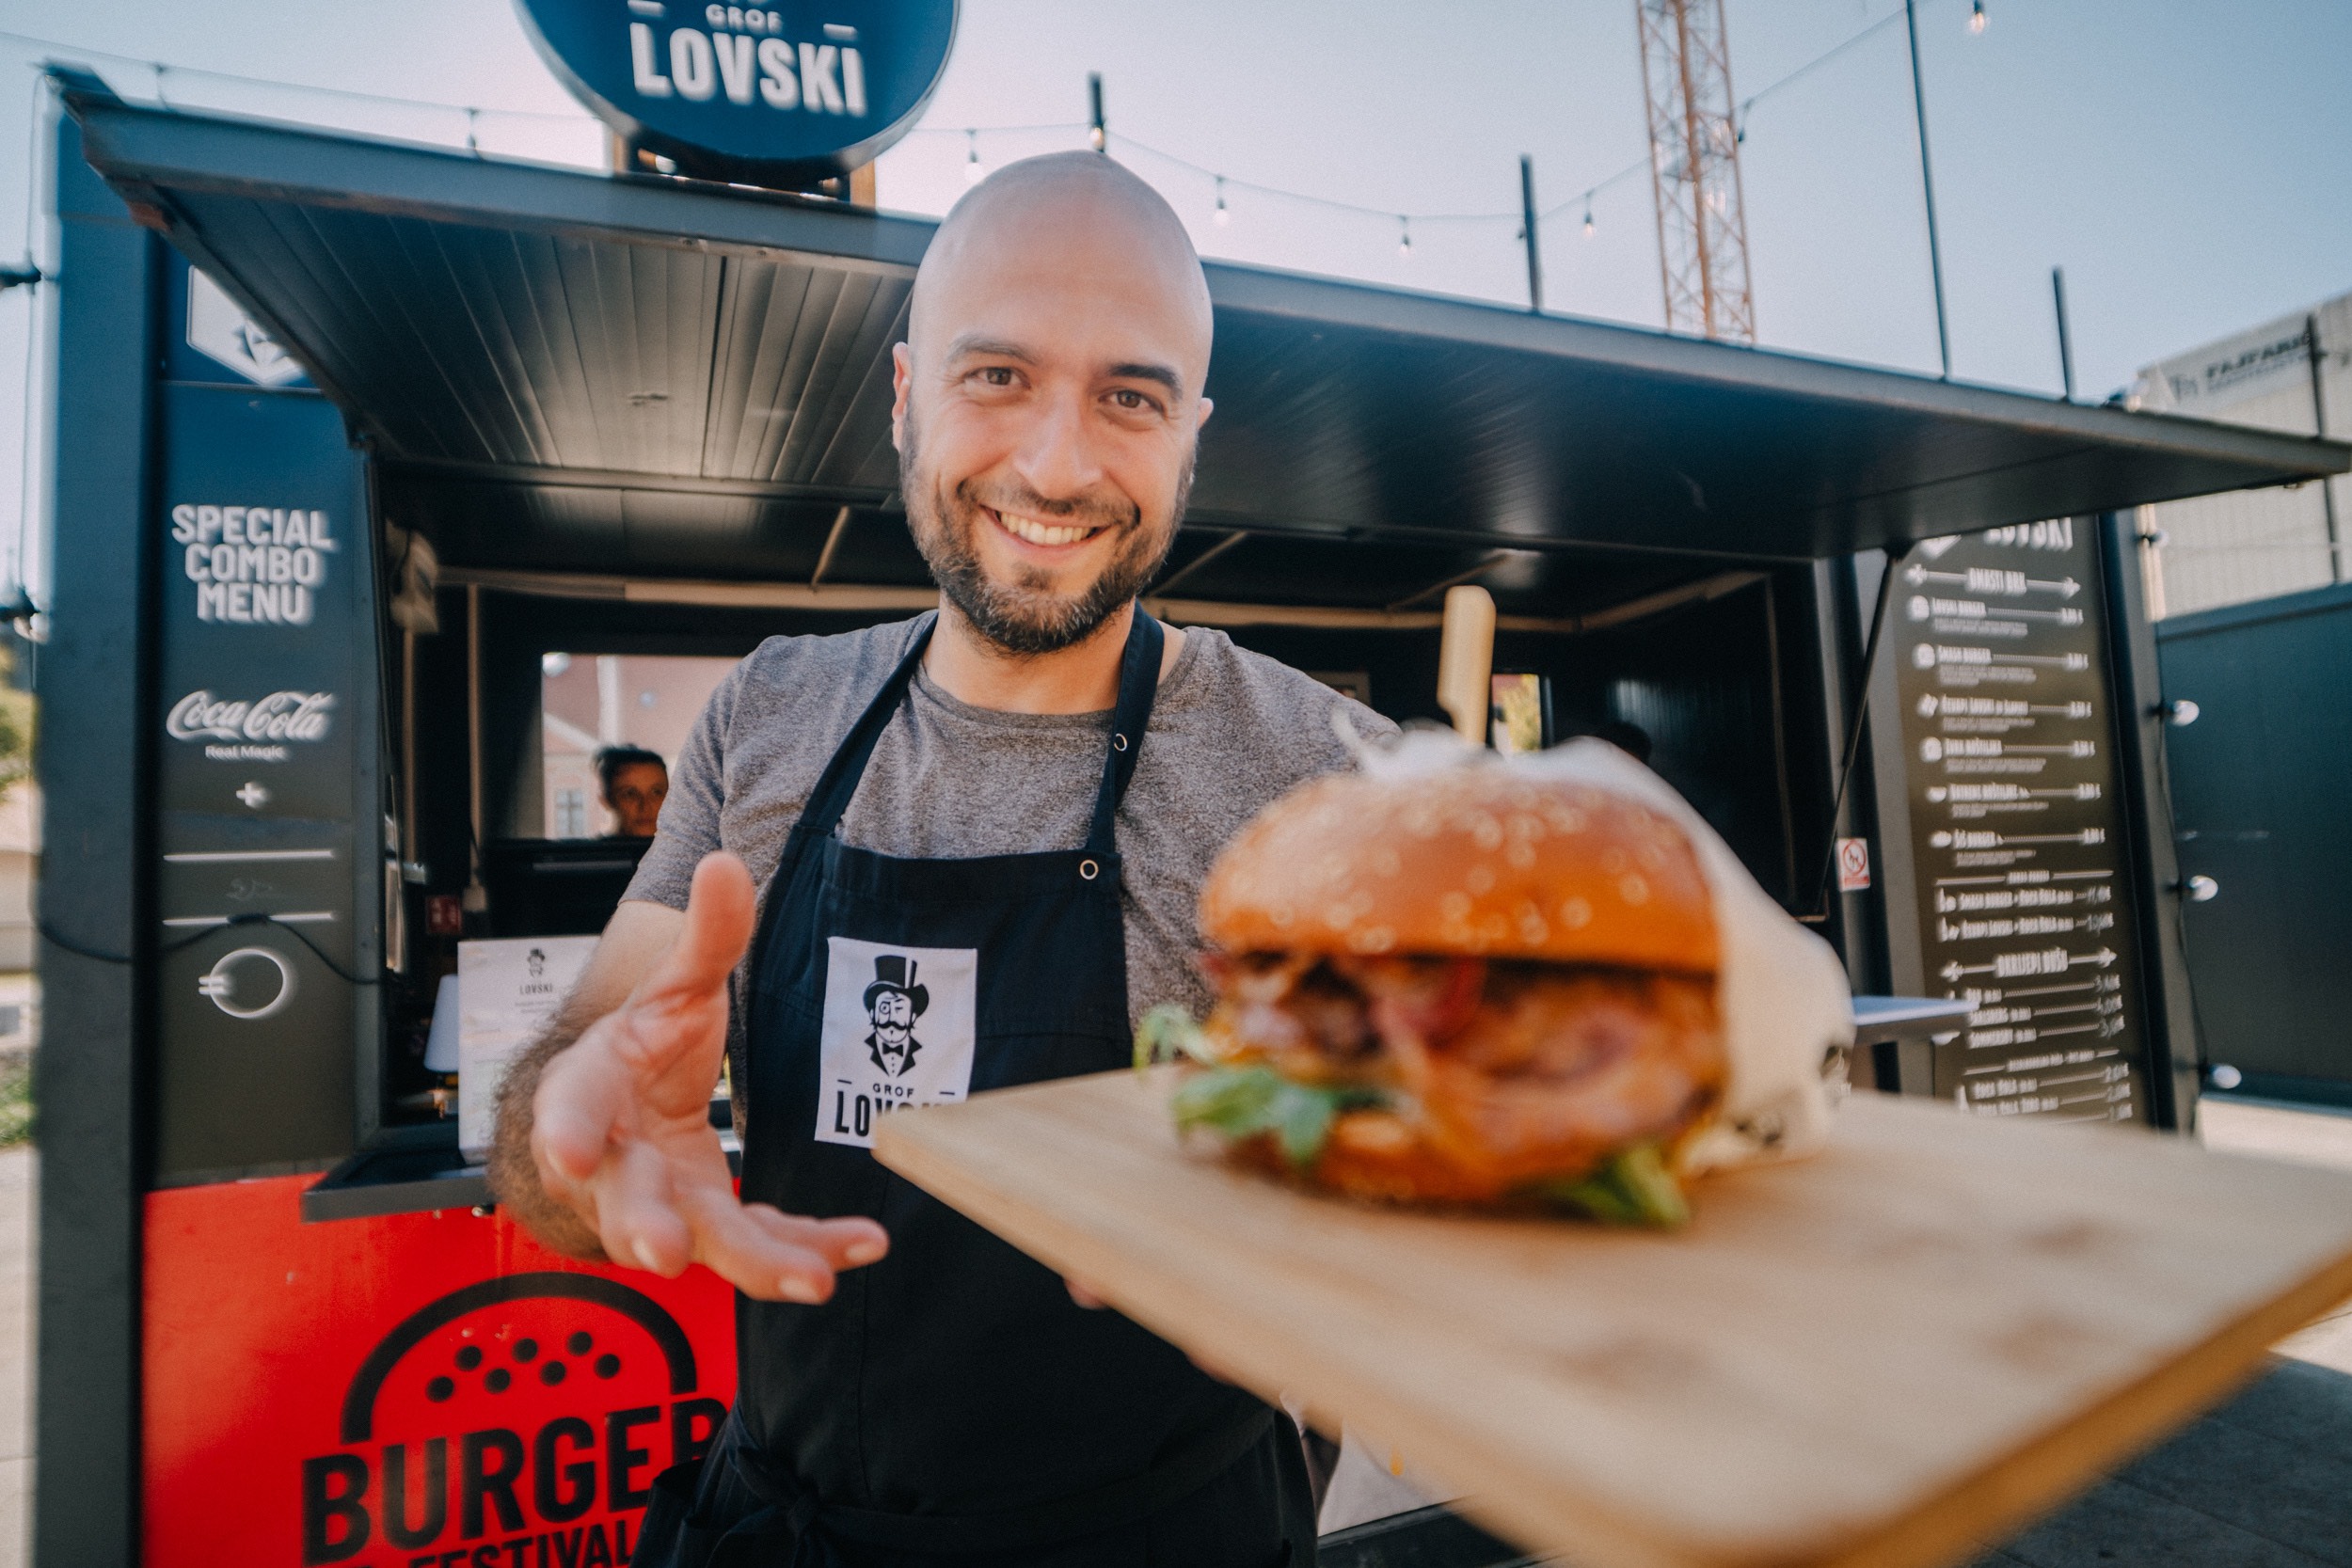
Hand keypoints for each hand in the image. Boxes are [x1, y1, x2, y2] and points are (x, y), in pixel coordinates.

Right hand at [529, 852, 888, 1301]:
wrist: (633, 1108)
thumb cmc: (639, 1049)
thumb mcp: (671, 986)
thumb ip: (705, 936)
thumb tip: (723, 863)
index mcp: (589, 1094)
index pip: (568, 1109)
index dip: (565, 1129)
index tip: (570, 1149)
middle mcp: (616, 1165)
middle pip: (625, 1201)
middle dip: (645, 1229)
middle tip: (669, 1252)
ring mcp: (665, 1206)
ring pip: (701, 1241)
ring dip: (753, 1263)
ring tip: (811, 1277)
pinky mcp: (714, 1226)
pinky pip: (758, 1243)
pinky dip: (806, 1249)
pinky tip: (859, 1247)